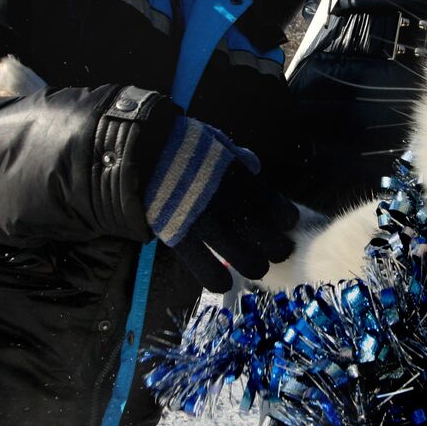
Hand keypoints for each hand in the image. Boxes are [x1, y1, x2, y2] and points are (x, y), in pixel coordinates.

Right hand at [143, 117, 297, 291]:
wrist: (141, 148)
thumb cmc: (180, 143)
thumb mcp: (216, 143)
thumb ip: (238, 158)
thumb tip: (253, 167)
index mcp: (243, 180)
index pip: (280, 211)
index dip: (285, 222)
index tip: (283, 224)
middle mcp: (230, 204)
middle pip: (269, 242)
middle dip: (276, 250)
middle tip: (274, 251)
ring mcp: (206, 223)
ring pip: (246, 261)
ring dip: (254, 267)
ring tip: (254, 266)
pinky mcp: (180, 238)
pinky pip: (207, 270)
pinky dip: (218, 279)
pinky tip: (224, 282)